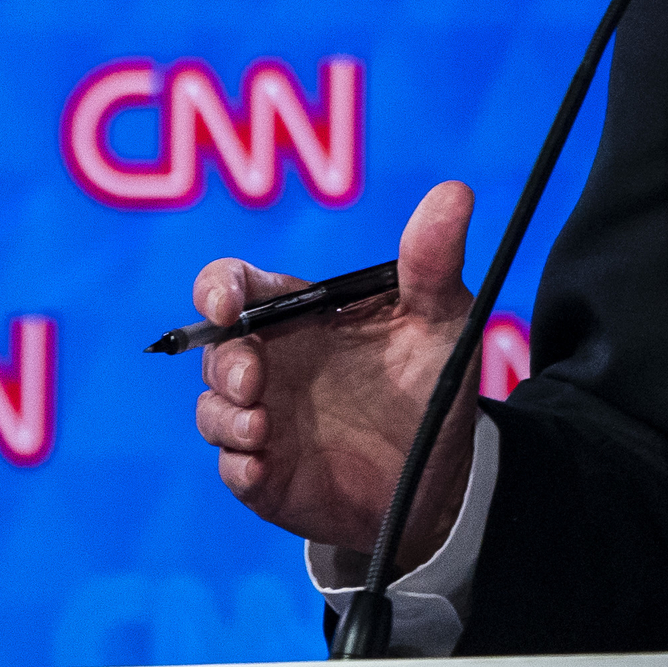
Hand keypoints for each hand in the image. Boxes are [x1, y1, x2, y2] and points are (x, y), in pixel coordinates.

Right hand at [189, 182, 484, 557]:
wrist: (444, 471)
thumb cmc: (432, 381)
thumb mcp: (442, 317)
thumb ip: (435, 260)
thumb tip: (454, 192)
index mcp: (298, 314)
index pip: (236, 286)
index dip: (217, 288)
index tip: (224, 304)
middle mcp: (272, 364)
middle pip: (216, 350)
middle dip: (225, 363)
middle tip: (256, 381)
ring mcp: (264, 420)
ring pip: (213, 410)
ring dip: (225, 417)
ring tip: (260, 429)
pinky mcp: (267, 473)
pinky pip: (232, 468)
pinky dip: (237, 466)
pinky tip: (259, 469)